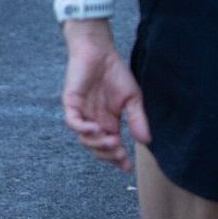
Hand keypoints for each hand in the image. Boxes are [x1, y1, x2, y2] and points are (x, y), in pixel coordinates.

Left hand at [60, 25, 149, 171]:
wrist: (100, 51)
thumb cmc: (115, 73)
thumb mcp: (133, 99)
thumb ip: (137, 119)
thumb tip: (146, 141)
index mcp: (108, 123)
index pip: (111, 147)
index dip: (118, 159)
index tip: (127, 168)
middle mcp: (94, 121)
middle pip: (96, 148)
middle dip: (108, 155)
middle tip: (120, 153)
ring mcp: (81, 113)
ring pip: (84, 139)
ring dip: (97, 144)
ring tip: (112, 142)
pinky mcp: (71, 103)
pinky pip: (72, 122)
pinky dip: (83, 129)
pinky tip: (96, 129)